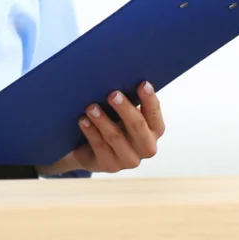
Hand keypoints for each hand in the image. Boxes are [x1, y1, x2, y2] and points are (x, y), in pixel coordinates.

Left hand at [38, 81, 164, 174]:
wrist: (89, 147)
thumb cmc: (112, 120)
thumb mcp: (122, 111)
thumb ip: (127, 98)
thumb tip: (120, 73)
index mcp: (153, 131)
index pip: (155, 116)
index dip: (150, 100)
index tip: (142, 83)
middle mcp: (146, 147)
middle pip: (138, 127)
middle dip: (125, 109)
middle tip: (113, 94)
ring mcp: (128, 159)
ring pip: (116, 138)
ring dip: (103, 121)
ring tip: (91, 106)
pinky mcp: (109, 166)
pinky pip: (100, 147)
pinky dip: (91, 132)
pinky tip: (83, 120)